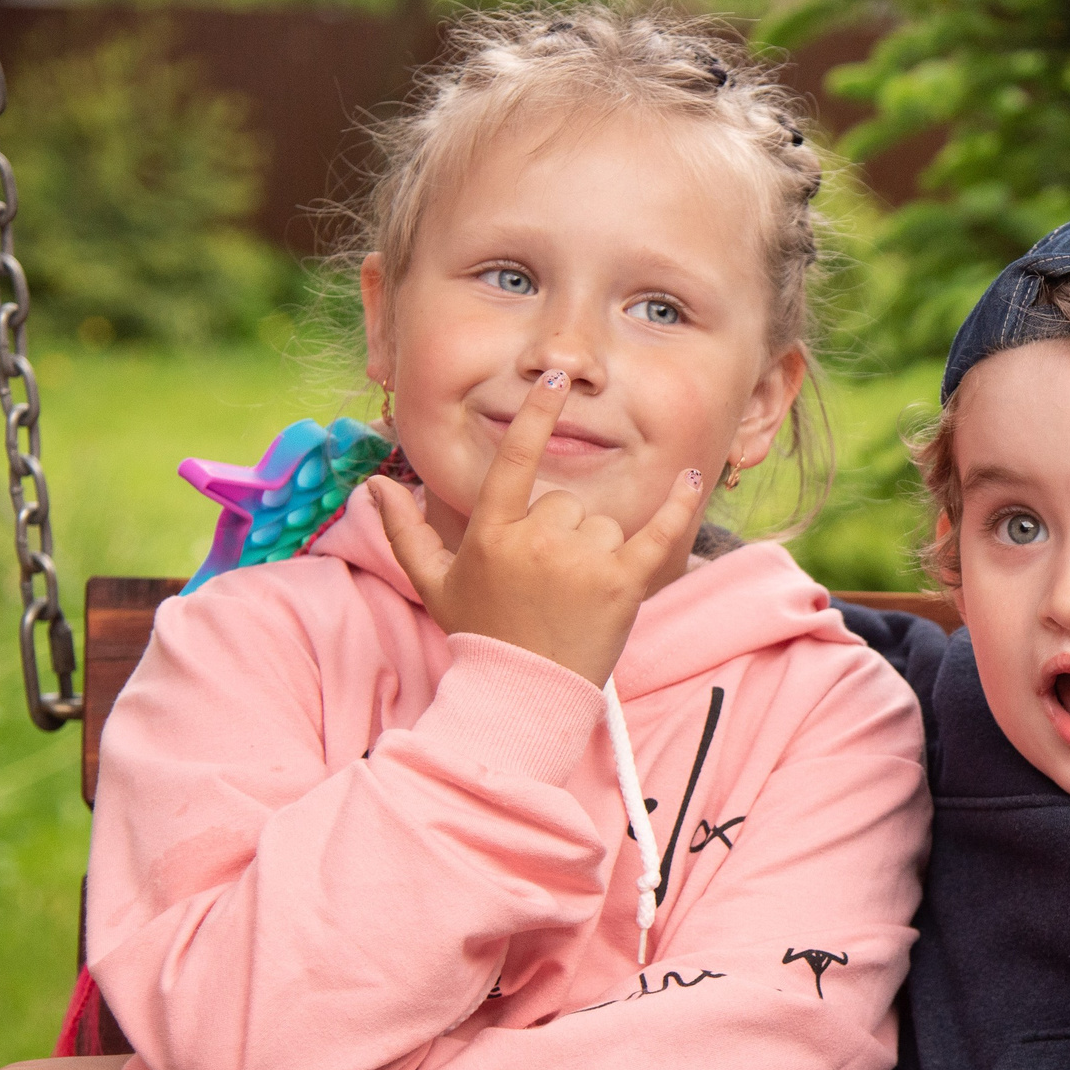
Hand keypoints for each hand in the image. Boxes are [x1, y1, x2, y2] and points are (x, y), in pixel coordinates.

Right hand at [368, 372, 708, 686]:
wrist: (524, 693)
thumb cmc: (481, 634)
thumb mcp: (433, 583)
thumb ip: (405, 531)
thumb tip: (376, 485)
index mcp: (492, 532)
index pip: (514, 459)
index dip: (535, 415)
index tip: (554, 376)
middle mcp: (537, 539)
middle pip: (565, 502)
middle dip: (563, 533)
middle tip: (549, 583)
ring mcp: (581, 560)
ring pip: (603, 522)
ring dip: (598, 549)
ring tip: (577, 595)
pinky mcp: (623, 583)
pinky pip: (658, 533)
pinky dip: (679, 507)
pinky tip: (693, 477)